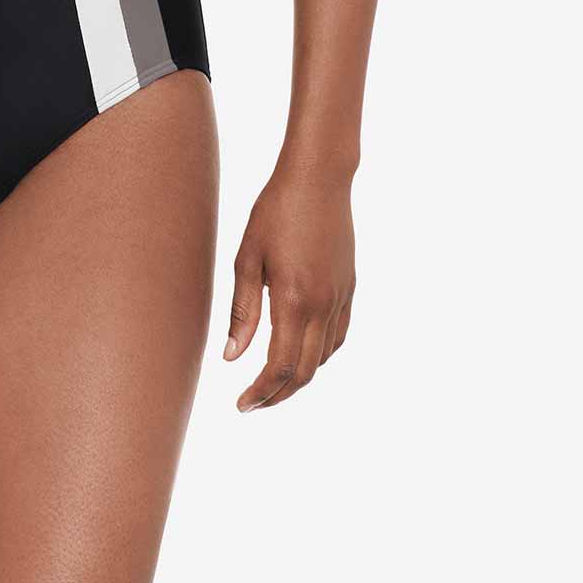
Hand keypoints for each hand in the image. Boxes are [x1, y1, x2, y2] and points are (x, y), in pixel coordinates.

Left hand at [223, 166, 355, 409]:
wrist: (319, 178)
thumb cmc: (275, 211)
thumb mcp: (248, 257)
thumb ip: (243, 311)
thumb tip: (232, 357)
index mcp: (294, 300)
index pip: (280, 367)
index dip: (260, 393)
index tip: (241, 405)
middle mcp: (323, 306)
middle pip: (304, 372)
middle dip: (278, 394)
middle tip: (252, 403)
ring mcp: (341, 298)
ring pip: (323, 358)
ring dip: (298, 377)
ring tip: (271, 381)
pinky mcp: (350, 288)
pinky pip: (338, 336)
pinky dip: (319, 355)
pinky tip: (301, 352)